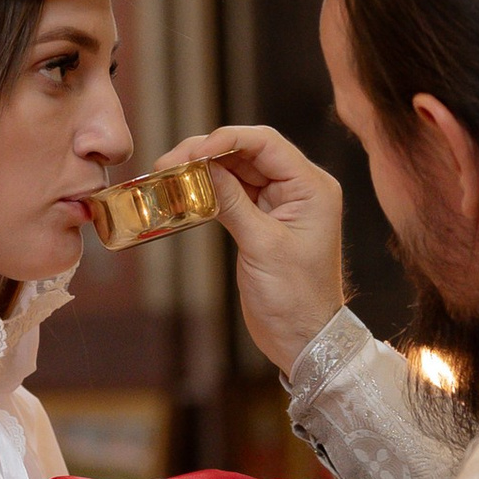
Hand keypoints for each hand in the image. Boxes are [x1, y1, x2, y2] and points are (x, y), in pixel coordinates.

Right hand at [154, 122, 345, 375]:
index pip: (266, 144)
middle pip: (248, 152)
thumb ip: (232, 201)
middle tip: (167, 162)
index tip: (192, 151)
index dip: (226, 139)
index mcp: (312, 186)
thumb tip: (202, 165)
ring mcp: (280, 203)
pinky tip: (184, 191)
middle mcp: (299, 187)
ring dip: (203, 169)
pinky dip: (208, 190)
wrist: (303, 338)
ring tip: (167, 173)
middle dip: (207, 152)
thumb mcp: (262, 245)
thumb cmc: (295, 297)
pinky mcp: (263, 220)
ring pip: (236, 170)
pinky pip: (232, 193)